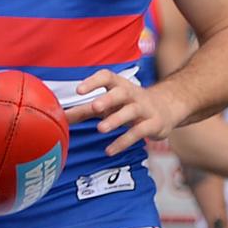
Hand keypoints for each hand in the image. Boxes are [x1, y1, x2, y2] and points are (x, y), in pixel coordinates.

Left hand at [67, 70, 183, 155]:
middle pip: (121, 92)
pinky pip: (139, 132)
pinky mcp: (153, 124)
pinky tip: (109, 150)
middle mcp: (132, 94)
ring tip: (101, 129)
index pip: (108, 77)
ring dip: (116, 119)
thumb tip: (60, 117)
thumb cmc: (129, 105)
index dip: (94, 81)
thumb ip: (84, 110)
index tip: (79, 90)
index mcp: (119, 86)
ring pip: (131, 111)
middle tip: (94, 107)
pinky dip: (124, 141)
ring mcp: (144, 108)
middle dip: (108, 99)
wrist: (167, 108)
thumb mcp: (108, 105)